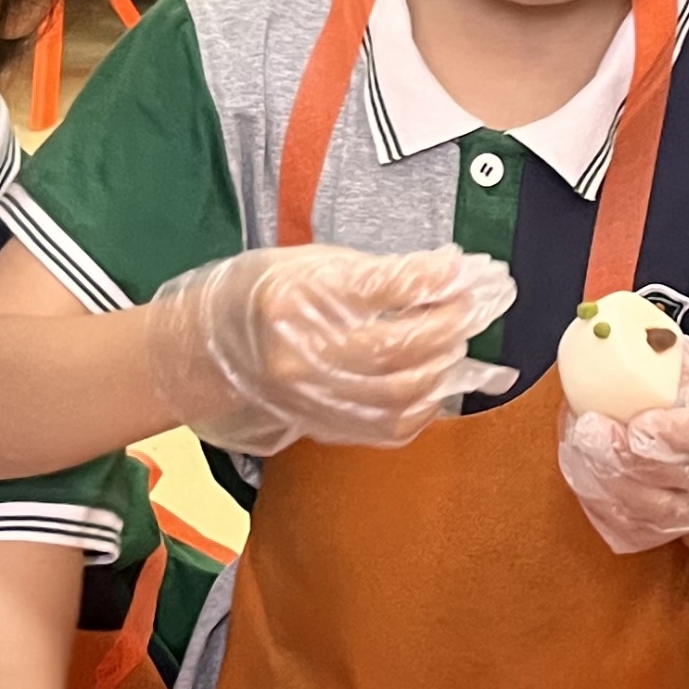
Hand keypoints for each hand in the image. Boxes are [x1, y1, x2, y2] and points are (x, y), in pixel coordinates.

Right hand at [145, 246, 515, 456]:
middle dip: (451, 323)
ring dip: (446, 363)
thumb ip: (381, 272)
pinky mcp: (325, 425)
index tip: (469, 271)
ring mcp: (312, 396)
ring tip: (457, 337)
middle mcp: (300, 353)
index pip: (385, 288)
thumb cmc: (266, 295)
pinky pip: (393, 425)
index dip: (438, 280)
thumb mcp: (315, 263)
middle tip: (474, 304)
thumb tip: (449, 275)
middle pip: (400, 345)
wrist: (213, 351)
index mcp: (294, 297)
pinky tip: (436, 377)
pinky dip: (427, 402)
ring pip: (404, 390)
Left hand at [559, 335, 688, 553]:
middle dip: (625, 456)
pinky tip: (582, 471)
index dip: (675, 433)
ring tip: (578, 445)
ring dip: (605, 479)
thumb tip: (610, 322)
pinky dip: (598, 503)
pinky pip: (628, 528)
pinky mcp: (661, 534)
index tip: (640, 425)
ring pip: (647, 509)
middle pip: (673, 477)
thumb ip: (659, 351)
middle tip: (588, 430)